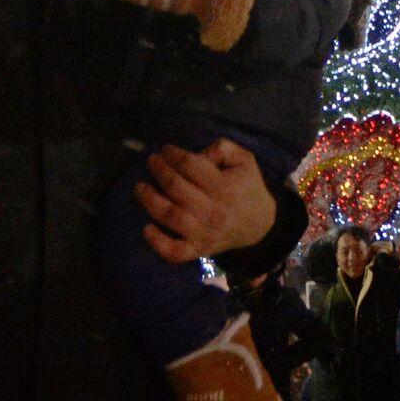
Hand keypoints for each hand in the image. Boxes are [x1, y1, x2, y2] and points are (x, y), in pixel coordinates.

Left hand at [134, 138, 276, 262]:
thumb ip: (223, 148)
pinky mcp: (198, 250)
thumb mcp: (245, 160)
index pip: (191, 166)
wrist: (259, 225)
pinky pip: (175, 251)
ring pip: (171, 216)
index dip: (174, 155)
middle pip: (177, 188)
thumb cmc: (248, 187)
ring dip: (150, 200)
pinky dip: (158, 242)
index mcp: (224, 186)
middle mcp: (213, 210)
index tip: (165, 149)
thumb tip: (197, 153)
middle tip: (151, 161)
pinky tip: (146, 228)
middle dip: (159, 171)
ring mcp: (204, 233)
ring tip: (140, 188)